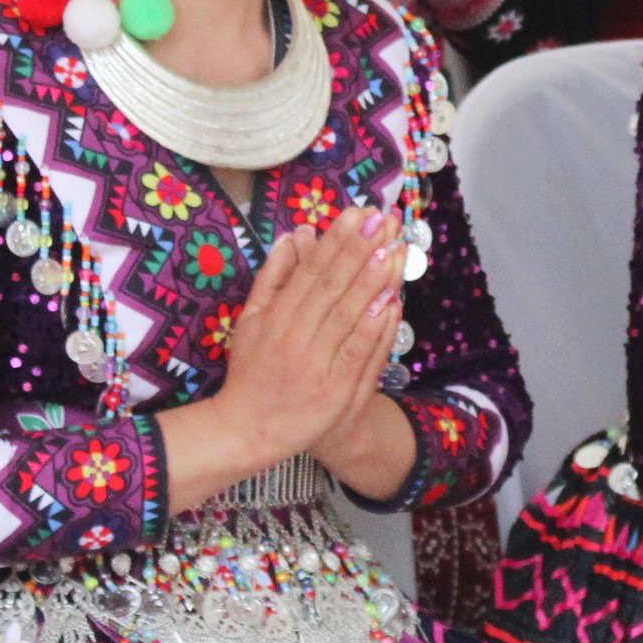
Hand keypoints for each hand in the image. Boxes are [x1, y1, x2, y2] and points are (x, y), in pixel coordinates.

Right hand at [208, 208, 404, 469]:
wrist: (249, 429)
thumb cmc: (252, 369)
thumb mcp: (251, 319)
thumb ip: (274, 276)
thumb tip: (297, 235)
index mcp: (275, 316)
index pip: (312, 271)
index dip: (337, 240)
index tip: (358, 213)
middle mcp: (295, 337)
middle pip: (333, 287)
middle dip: (360, 250)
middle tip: (383, 219)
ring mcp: (317, 364)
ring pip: (350, 316)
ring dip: (373, 282)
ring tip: (393, 249)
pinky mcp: (335, 391)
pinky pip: (359, 353)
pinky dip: (376, 327)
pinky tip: (391, 301)